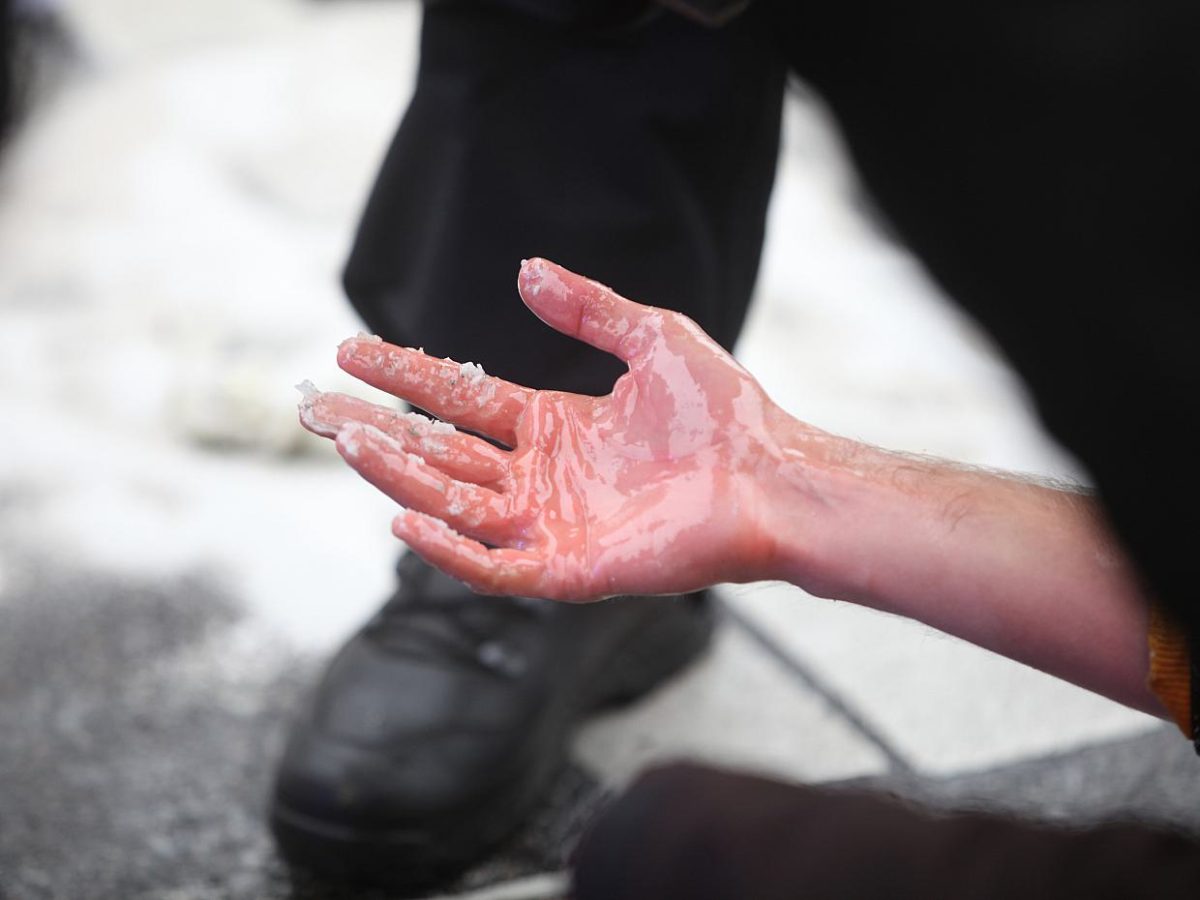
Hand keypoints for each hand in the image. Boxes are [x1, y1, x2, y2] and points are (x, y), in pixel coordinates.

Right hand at [299, 258, 790, 599]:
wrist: (772, 477)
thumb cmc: (724, 413)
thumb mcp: (651, 337)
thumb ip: (588, 308)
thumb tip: (522, 271)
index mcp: (553, 426)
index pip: (459, 399)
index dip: (405, 374)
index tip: (350, 347)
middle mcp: (539, 477)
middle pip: (438, 453)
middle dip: (375, 428)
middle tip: (311, 404)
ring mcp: (549, 525)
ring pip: (452, 503)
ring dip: (395, 476)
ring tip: (343, 437)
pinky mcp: (567, 570)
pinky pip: (492, 565)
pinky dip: (447, 549)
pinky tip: (402, 519)